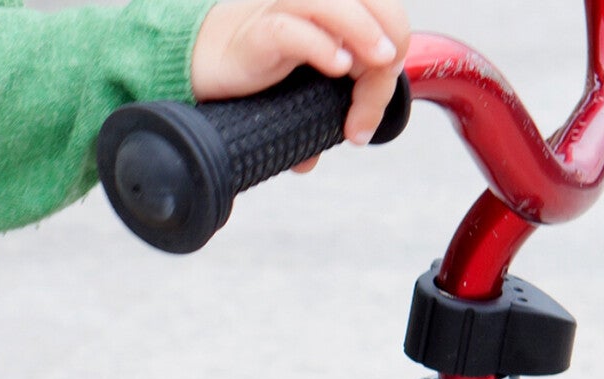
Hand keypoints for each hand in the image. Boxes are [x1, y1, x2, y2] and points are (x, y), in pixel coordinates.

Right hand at [191, 0, 410, 166]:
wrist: (207, 59)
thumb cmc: (261, 66)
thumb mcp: (307, 86)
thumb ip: (333, 104)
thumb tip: (346, 139)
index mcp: (341, 6)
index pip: (390, 21)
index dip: (396, 63)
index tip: (366, 119)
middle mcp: (321, 1)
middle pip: (380, 9)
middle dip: (387, 58)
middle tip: (364, 114)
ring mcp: (292, 8)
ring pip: (345, 8)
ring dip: (369, 38)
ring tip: (378, 69)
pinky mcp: (264, 29)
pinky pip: (301, 30)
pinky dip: (325, 47)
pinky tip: (338, 67)